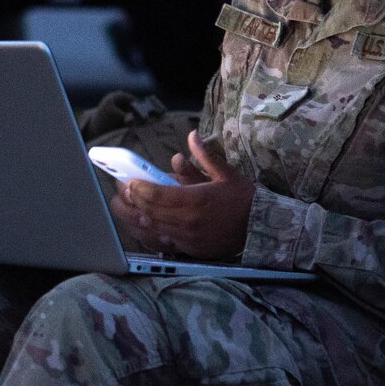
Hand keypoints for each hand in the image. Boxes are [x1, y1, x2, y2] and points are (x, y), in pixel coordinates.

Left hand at [107, 130, 255, 260]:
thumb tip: (192, 136)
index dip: (139, 188)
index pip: (157, 195)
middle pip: (150, 211)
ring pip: (153, 227)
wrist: (261, 228)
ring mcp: (189, 237)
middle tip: (124, 191)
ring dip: (138, 216)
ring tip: (128, 206)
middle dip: (133, 200)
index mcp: (197, 199)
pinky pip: (164, 241)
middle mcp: (189, 220)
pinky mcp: (190, 249)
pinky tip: (144, 223)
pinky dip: (151, 232)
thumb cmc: (243, 199)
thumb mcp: (226, 173)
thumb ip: (205, 155)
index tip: (129, 181)